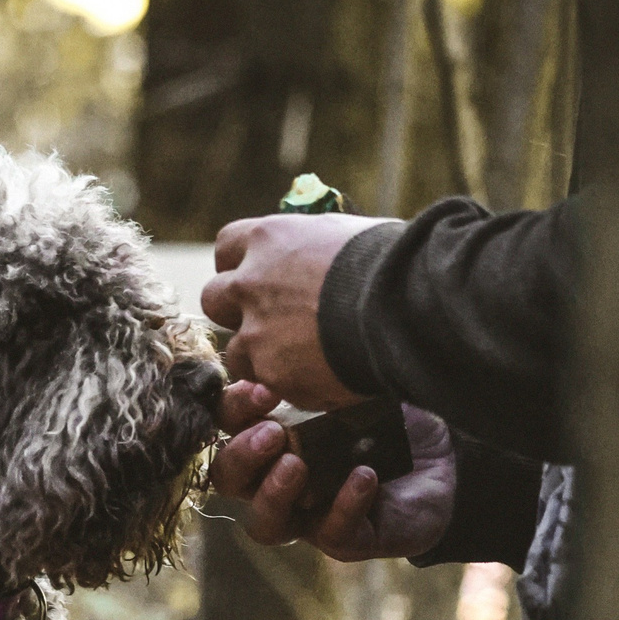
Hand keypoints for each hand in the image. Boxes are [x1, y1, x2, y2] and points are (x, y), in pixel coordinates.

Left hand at [201, 213, 388, 411]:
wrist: (403, 304)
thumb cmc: (392, 261)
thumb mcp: (349, 234)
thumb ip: (317, 248)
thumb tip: (323, 255)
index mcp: (270, 238)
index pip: (227, 246)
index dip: (240, 265)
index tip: (257, 276)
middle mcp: (251, 282)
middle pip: (215, 299)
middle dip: (236, 313)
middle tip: (270, 323)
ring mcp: (255, 331)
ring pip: (237, 352)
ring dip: (261, 358)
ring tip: (305, 359)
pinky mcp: (271, 372)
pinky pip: (269, 384)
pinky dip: (290, 385)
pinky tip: (324, 378)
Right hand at [211, 381, 455, 561]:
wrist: (449, 453)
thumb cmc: (392, 413)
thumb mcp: (353, 380)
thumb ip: (314, 366)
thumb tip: (287, 324)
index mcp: (271, 439)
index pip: (226, 430)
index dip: (232, 412)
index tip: (260, 388)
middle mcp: (279, 481)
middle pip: (229, 480)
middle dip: (242, 457)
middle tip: (271, 433)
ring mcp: (309, 517)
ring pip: (265, 524)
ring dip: (273, 494)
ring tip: (297, 465)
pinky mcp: (348, 540)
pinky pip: (333, 534)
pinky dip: (344, 505)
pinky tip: (364, 476)